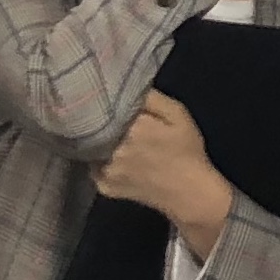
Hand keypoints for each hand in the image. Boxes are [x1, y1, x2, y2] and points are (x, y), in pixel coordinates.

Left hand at [95, 89, 233, 254]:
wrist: (190, 194)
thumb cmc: (187, 151)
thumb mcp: (178, 114)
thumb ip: (151, 97)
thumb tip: (123, 86)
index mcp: (130, 126)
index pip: (104, 106)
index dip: (103, 102)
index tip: (105, 98)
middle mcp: (112, 148)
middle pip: (92, 126)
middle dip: (97, 120)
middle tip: (105, 117)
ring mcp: (105, 170)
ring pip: (89, 147)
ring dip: (95, 141)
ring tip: (109, 137)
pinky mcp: (104, 186)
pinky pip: (92, 167)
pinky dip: (98, 161)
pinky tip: (113, 158)